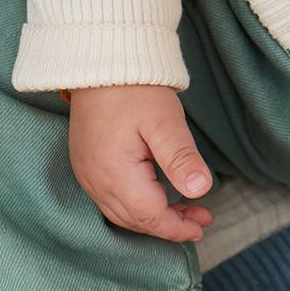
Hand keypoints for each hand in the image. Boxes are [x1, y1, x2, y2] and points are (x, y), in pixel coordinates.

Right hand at [68, 86, 212, 242]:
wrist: (100, 64)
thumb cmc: (134, 89)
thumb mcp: (165, 121)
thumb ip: (181, 158)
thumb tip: (200, 190)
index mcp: (115, 175)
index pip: (150, 216)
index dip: (177, 227)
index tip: (203, 226)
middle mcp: (96, 183)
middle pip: (136, 221)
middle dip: (169, 225)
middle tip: (201, 218)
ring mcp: (87, 177)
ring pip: (122, 215)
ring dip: (153, 218)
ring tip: (184, 210)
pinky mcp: (86, 168)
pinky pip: (111, 202)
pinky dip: (136, 207)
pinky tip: (155, 197)